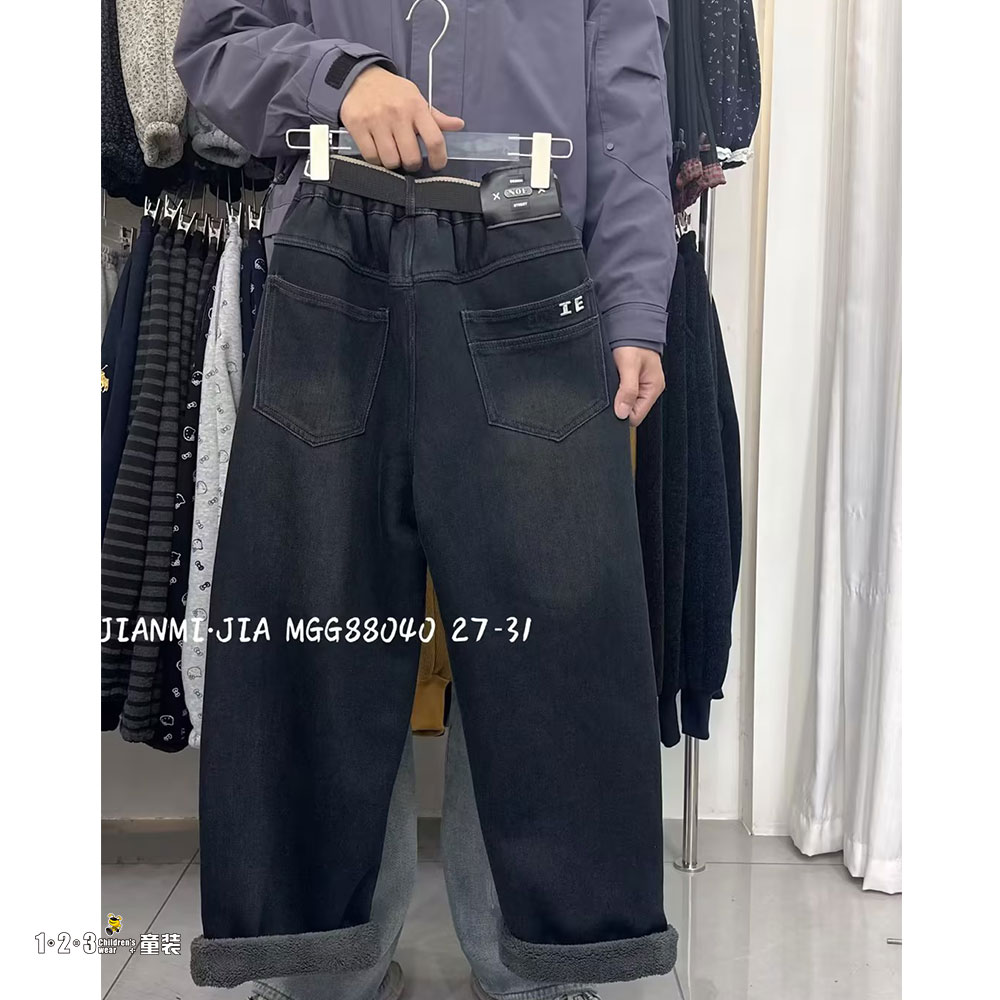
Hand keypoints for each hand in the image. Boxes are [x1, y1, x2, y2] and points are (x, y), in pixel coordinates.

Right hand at [340, 65, 464, 171]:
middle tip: (409, 158)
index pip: (435, 140)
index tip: (436, 164)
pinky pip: (371, 157)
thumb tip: (459, 125)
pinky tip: (378, 150)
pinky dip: (376, 159)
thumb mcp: (416, 98)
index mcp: (416, 107)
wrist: (359, 77)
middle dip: (412, 163)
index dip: (439, 159)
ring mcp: (376, 121)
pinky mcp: (358, 126)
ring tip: (392, 152)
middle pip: (411, 157)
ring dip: (393, 162)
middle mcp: (398, 114)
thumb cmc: (392, 92)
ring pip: (391, 160)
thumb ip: (436, 117)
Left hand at [612, 347, 664, 426]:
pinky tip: (613, 379)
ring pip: (625, 402)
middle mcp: (648, 389)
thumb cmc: (633, 341)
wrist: (630, 324)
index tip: (614, 402)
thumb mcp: (629, 365)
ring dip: (617, 396)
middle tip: (613, 387)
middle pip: (630, 411)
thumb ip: (627, 390)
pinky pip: (622, 392)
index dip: (623, 412)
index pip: (636, 416)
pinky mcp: (631, 381)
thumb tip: (622, 413)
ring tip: (614, 380)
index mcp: (653, 388)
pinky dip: (615, 389)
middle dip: (619, 404)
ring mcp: (640, 385)